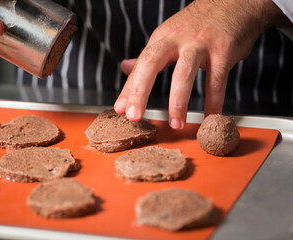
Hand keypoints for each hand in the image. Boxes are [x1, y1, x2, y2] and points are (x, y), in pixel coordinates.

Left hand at [114, 0, 289, 128]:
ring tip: (175, 124)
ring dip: (178, 102)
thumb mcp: (168, 35)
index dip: (128, 88)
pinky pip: (217, 81)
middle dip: (140, 90)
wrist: (234, 4)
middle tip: (134, 115)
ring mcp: (200, 44)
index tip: (120, 108)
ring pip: (184, 73)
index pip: (140, 65)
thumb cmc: (198, 25)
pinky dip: (214, 101)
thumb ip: (148, 56)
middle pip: (152, 63)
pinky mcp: (223, 50)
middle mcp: (177, 39)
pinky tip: (211, 116)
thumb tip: (125, 67)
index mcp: (161, 38)